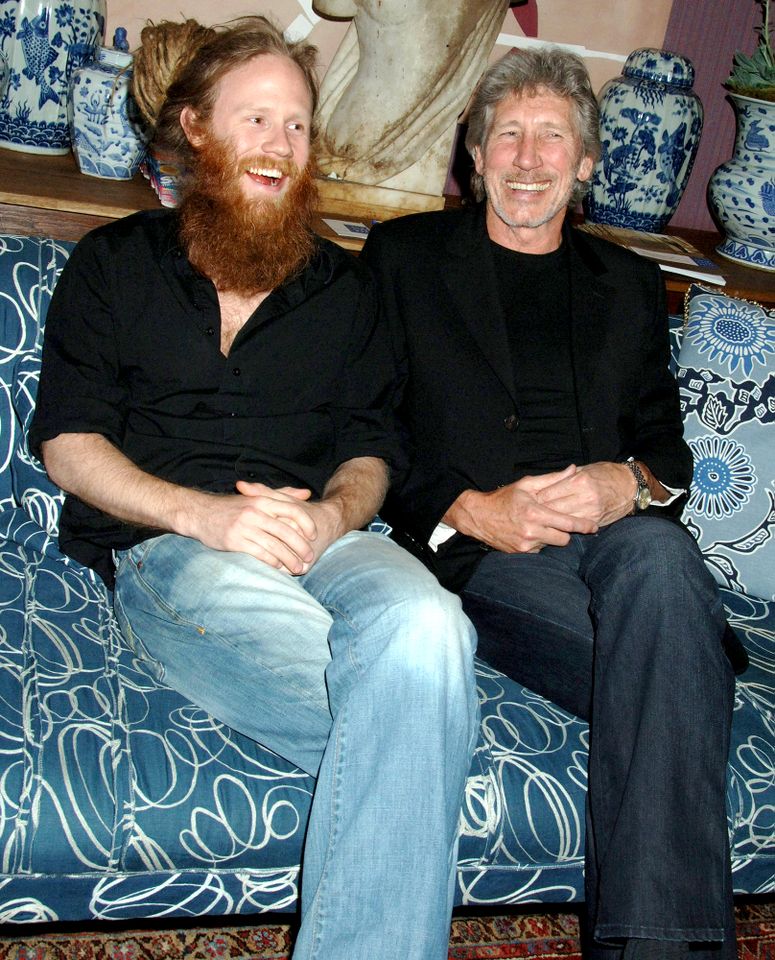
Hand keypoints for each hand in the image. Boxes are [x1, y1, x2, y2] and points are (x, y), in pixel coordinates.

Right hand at [185, 482, 318, 573]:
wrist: (199, 513)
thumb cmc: (232, 507)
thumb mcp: (256, 496)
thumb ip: (282, 495)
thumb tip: (306, 494)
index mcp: (262, 500)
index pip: (293, 510)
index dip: (307, 524)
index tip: (314, 536)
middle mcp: (255, 512)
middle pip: (286, 531)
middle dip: (301, 546)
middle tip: (309, 557)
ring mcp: (244, 527)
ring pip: (275, 546)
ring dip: (289, 559)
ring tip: (299, 568)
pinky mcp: (234, 541)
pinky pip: (259, 554)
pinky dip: (272, 562)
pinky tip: (279, 568)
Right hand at [445, 466, 598, 553]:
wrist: (478, 516)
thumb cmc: (504, 498)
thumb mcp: (527, 484)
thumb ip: (552, 479)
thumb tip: (573, 470)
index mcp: (536, 513)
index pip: (568, 524)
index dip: (584, 526)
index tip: (594, 526)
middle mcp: (532, 532)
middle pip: (563, 539)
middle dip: (564, 532)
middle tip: (559, 523)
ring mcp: (525, 545)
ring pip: (551, 545)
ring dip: (550, 537)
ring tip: (539, 525)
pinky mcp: (520, 553)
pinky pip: (539, 549)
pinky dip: (538, 542)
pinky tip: (528, 532)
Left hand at [535, 461, 635, 525]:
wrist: (630, 485)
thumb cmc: (605, 474)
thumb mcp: (584, 470)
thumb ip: (563, 477)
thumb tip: (542, 484)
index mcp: (578, 481)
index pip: (547, 494)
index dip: (534, 499)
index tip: (527, 502)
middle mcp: (584, 497)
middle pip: (551, 509)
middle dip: (538, 512)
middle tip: (528, 514)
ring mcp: (590, 511)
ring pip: (561, 521)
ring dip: (549, 522)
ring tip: (538, 522)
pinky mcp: (595, 521)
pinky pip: (573, 527)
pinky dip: (562, 527)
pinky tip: (554, 526)